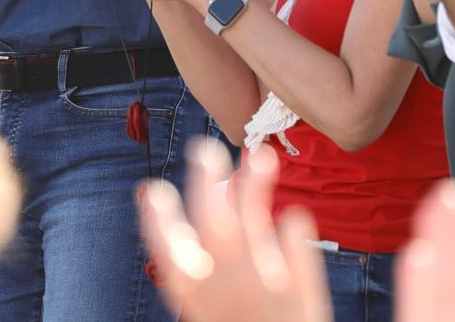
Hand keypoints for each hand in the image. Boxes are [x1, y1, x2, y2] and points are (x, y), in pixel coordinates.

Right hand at [137, 139, 331, 321]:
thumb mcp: (208, 307)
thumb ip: (204, 263)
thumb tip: (209, 202)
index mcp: (192, 295)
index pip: (167, 250)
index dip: (157, 219)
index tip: (154, 190)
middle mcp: (223, 287)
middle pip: (212, 223)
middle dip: (206, 181)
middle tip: (205, 149)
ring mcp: (262, 285)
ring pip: (254, 223)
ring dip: (255, 185)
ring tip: (262, 156)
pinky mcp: (300, 291)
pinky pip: (295, 244)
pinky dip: (293, 226)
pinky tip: (293, 214)